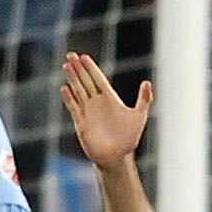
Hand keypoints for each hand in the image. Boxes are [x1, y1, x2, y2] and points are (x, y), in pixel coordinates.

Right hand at [59, 51, 149, 167]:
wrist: (116, 157)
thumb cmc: (129, 138)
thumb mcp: (139, 116)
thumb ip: (144, 99)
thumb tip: (147, 82)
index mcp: (110, 98)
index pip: (98, 78)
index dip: (91, 67)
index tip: (83, 56)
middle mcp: (97, 102)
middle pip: (86, 81)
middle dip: (78, 68)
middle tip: (70, 54)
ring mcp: (88, 112)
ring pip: (78, 91)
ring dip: (72, 78)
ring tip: (66, 65)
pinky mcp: (81, 123)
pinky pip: (73, 107)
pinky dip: (69, 98)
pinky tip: (64, 88)